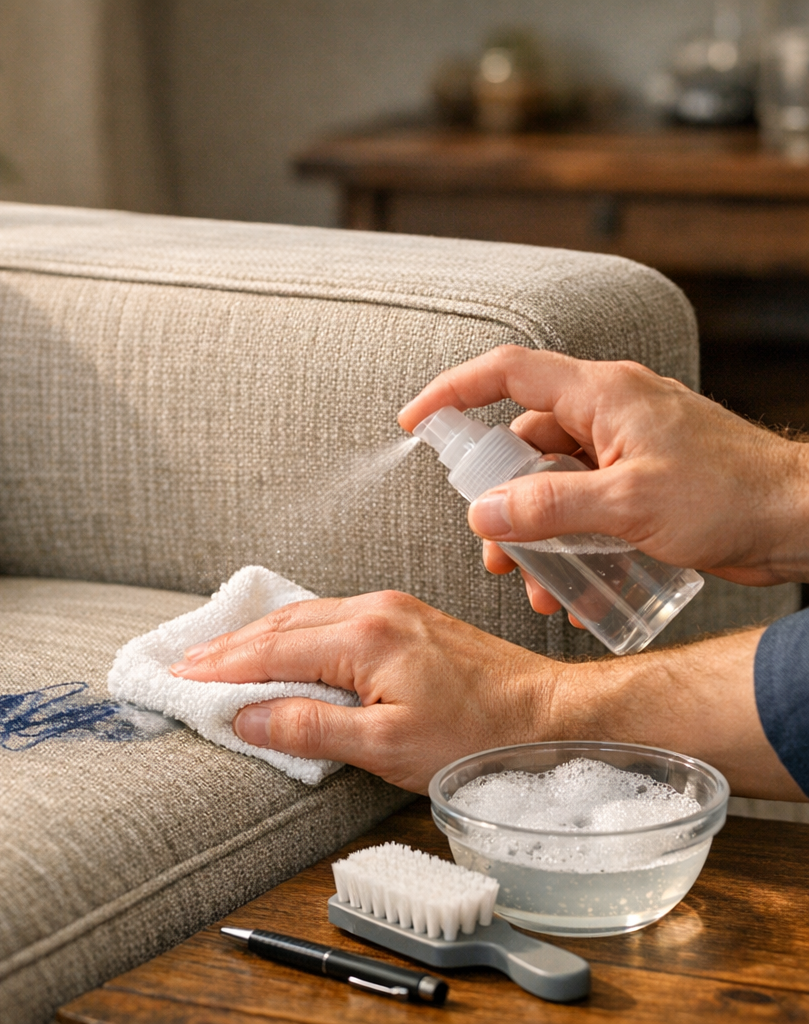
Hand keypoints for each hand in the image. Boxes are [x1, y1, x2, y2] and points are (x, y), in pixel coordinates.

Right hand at [170, 592, 804, 800]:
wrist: (547, 711)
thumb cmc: (477, 734)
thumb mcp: (387, 746)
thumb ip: (312, 728)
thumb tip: (248, 718)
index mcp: (364, 637)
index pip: (273, 650)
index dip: (222, 668)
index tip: (181, 679)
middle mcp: (373, 610)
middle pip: (281, 623)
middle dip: (229, 644)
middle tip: (184, 661)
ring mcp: (390, 609)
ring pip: (304, 615)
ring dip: (258, 634)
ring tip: (218, 653)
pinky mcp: (404, 617)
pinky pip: (330, 616)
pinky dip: (293, 631)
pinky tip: (281, 642)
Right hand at [398, 346, 808, 617]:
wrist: (801, 519)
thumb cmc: (731, 494)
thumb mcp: (629, 503)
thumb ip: (551, 506)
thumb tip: (485, 514)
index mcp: (601, 394)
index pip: (508, 374)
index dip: (454, 392)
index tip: (416, 422)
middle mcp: (608, 413)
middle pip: (525, 442)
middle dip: (501, 499)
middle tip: (493, 547)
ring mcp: (625, 448)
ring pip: (553, 482)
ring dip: (537, 533)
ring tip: (536, 584)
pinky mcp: (640, 481)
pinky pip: (584, 504)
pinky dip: (570, 541)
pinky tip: (574, 588)